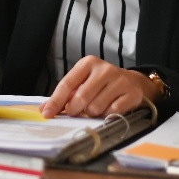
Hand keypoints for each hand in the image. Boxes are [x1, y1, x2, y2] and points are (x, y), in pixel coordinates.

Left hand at [39, 55, 155, 117]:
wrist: (134, 83)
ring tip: (96, 107)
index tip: (47, 114)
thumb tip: (44, 110)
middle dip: (75, 109)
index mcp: (88, 63)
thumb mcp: (83, 82)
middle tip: (76, 112)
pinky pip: (112, 112)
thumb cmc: (102, 84)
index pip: (67, 83)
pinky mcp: (132, 94)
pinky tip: (110, 109)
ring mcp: (120, 81)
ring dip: (92, 113)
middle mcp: (105, 69)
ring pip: (96, 107)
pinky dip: (107, 115)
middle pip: (81, 97)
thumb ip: (64, 95)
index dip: (56, 101)